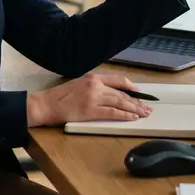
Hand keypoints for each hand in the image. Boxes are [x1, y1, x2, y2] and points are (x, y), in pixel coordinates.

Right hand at [26, 73, 152, 126]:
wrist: (46, 104)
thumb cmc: (60, 97)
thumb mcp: (79, 84)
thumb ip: (94, 86)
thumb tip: (111, 93)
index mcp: (93, 77)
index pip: (118, 80)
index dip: (132, 87)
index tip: (140, 93)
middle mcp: (95, 85)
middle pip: (122, 93)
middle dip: (137, 101)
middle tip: (148, 107)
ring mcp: (94, 97)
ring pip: (121, 102)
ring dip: (135, 108)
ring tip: (144, 113)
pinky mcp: (91, 111)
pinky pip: (113, 113)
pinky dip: (125, 115)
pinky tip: (132, 118)